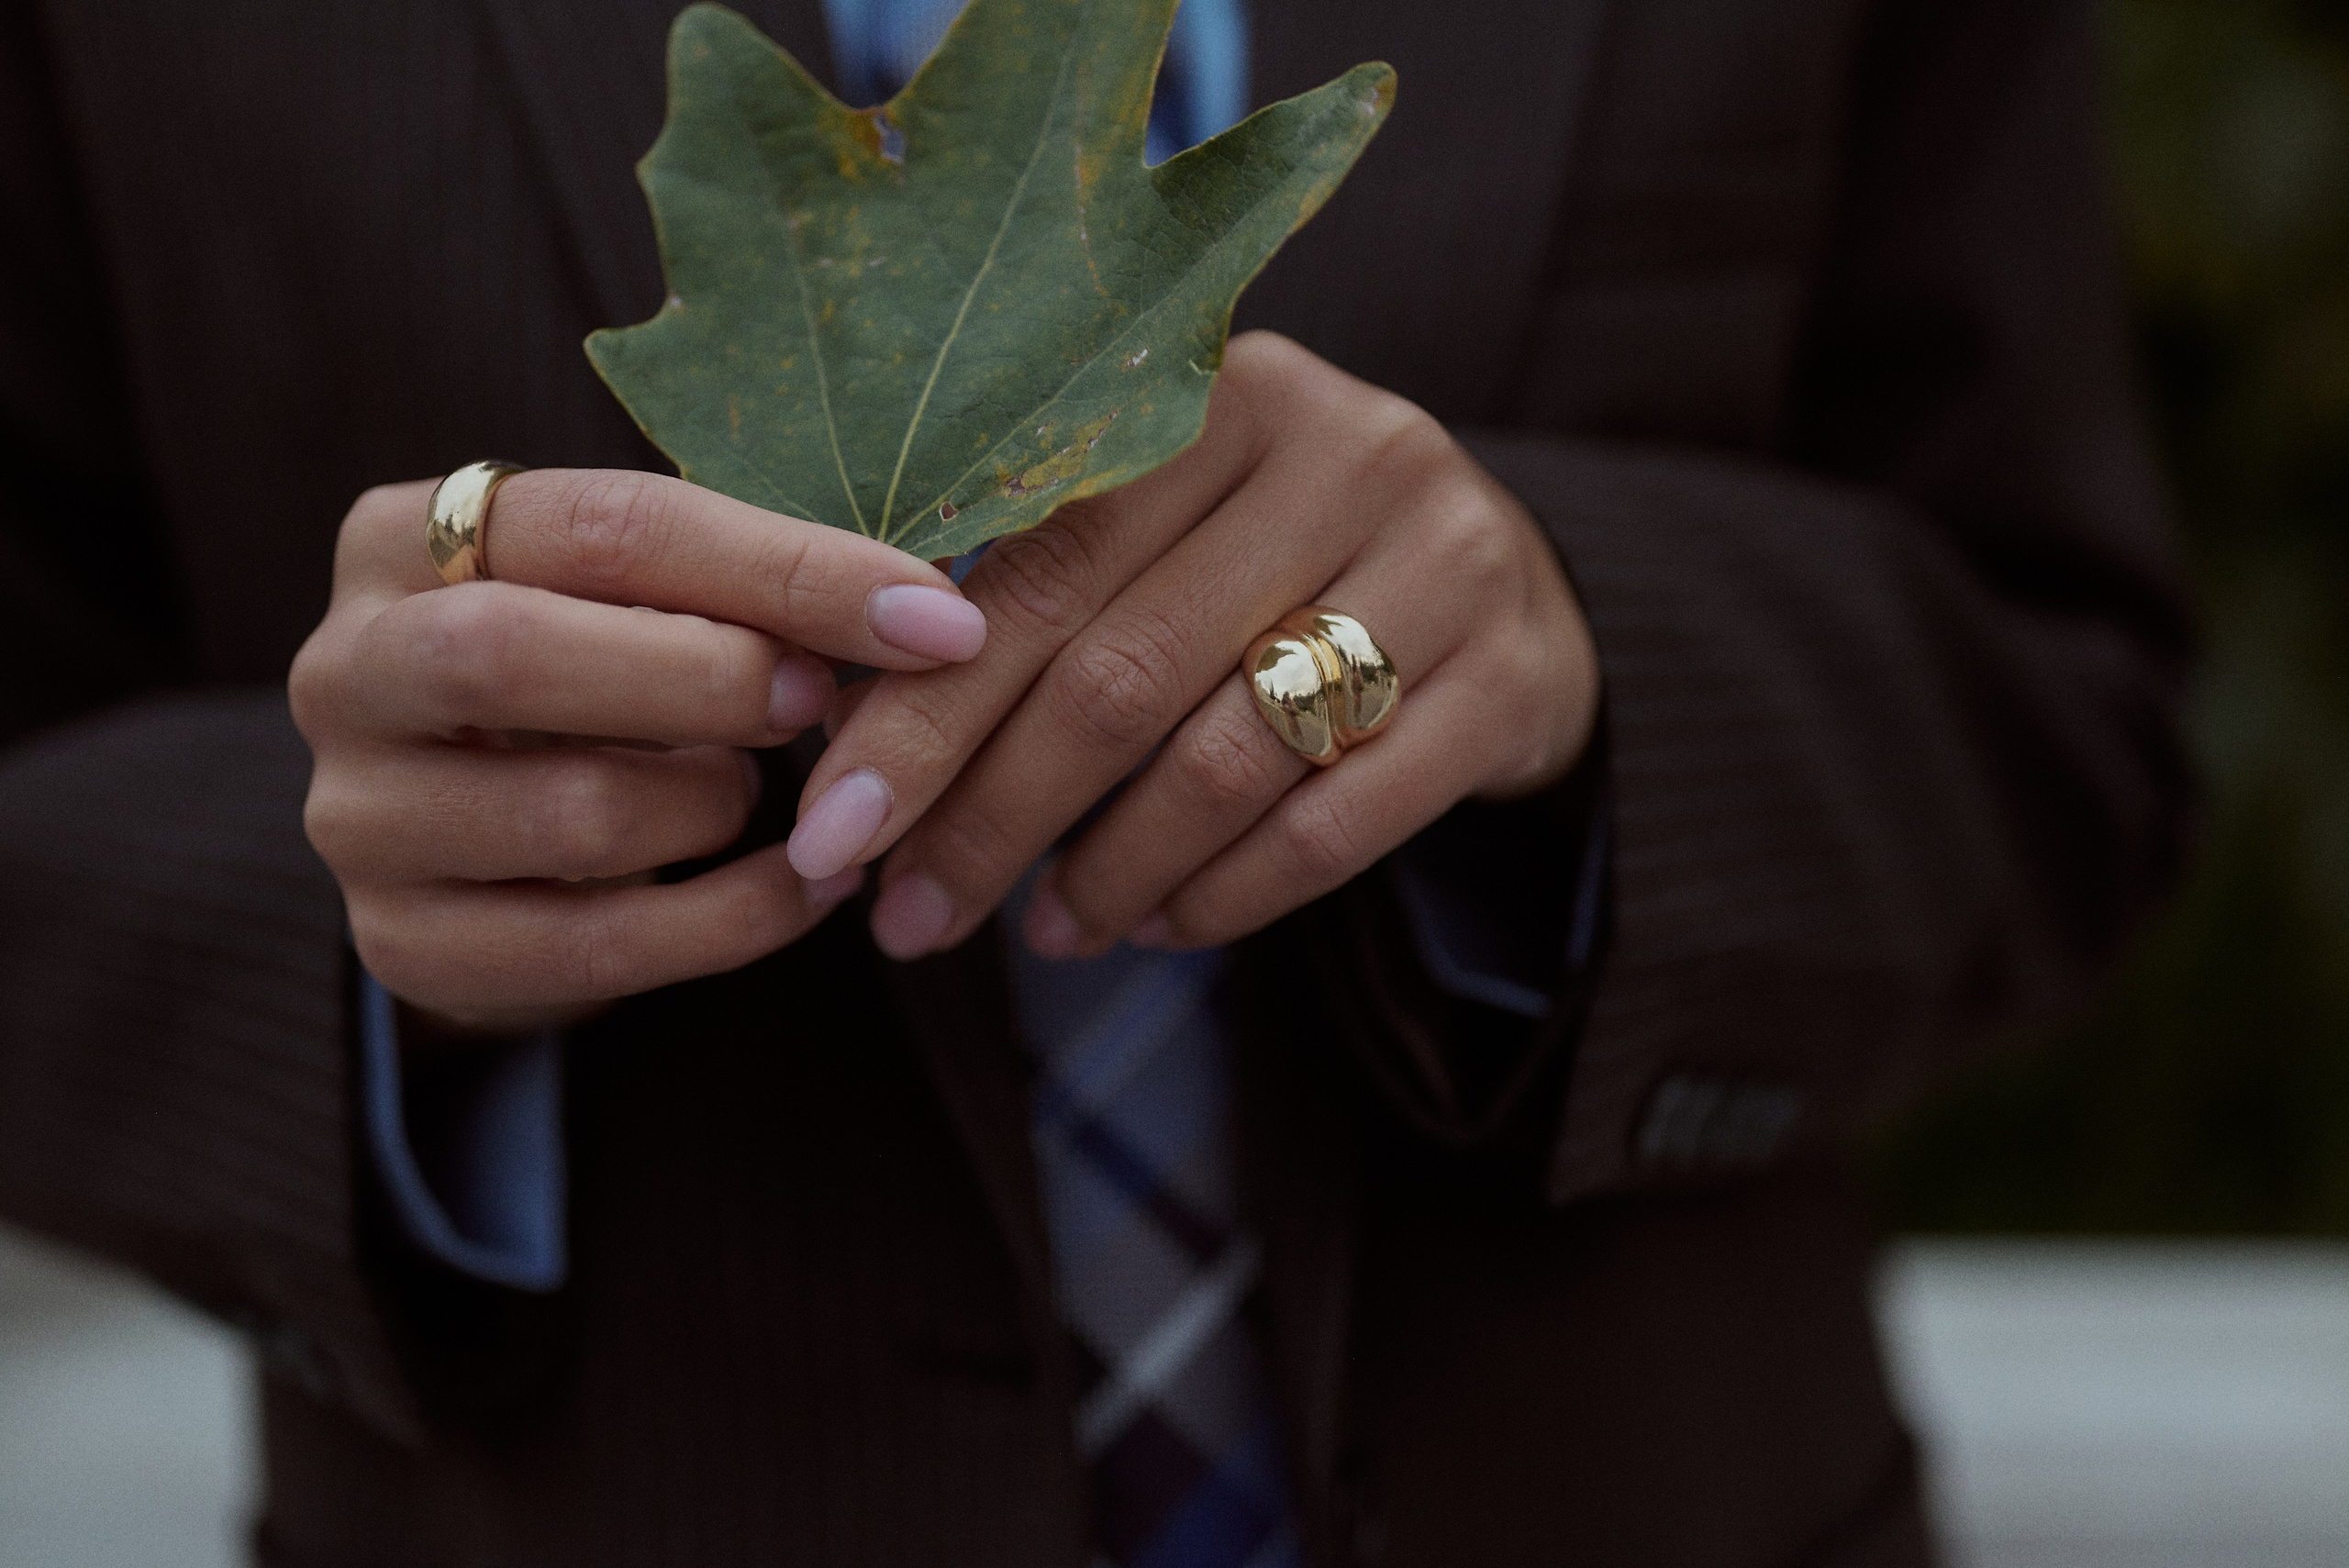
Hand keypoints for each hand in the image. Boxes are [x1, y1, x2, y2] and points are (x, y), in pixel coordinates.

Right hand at [292, 469, 987, 1031]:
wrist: (486, 837)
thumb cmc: (595, 675)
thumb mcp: (645, 599)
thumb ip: (744, 585)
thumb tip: (927, 611)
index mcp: (403, 538)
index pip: (604, 526)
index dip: (784, 568)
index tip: (937, 616)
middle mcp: (345, 669)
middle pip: (513, 653)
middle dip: (710, 678)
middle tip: (821, 702)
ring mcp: (359, 818)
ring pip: (571, 814)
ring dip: (716, 805)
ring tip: (765, 789)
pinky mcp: (403, 945)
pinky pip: (597, 948)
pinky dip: (733, 920)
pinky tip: (805, 888)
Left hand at [789, 332, 1600, 961]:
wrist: (1512, 588)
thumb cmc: (1276, 562)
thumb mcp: (1166, 527)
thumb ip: (1030, 589)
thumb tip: (839, 736)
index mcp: (1220, 395)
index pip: (1040, 571)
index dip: (923, 716)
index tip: (831, 834)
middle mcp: (1343, 451)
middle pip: (1121, 674)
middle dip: (991, 818)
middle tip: (907, 917)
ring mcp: (1445, 560)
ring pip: (1227, 760)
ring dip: (1107, 872)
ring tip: (1040, 934)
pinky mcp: (1509, 677)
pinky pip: (1337, 825)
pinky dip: (1225, 896)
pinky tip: (1157, 925)